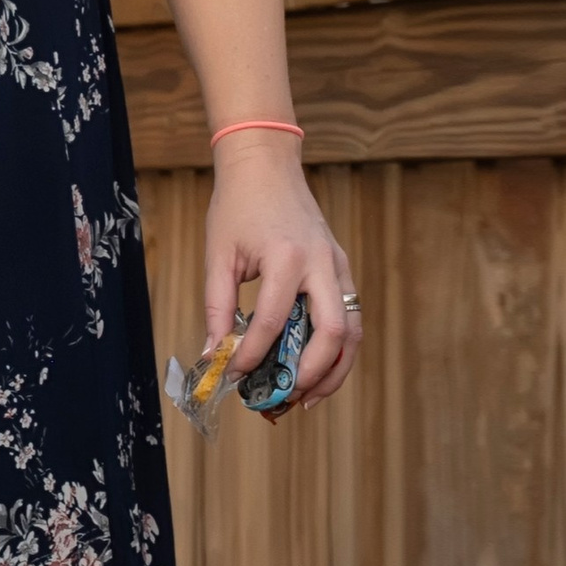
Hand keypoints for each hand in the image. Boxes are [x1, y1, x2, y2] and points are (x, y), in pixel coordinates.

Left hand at [205, 138, 361, 406]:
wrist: (266, 166)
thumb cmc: (237, 206)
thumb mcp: (218, 256)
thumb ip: (218, 308)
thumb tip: (212, 354)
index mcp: (287, 258)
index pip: (274, 321)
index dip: (254, 355)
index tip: (235, 376)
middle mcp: (321, 264)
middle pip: (331, 333)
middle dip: (312, 374)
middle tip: (287, 399)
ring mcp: (337, 266)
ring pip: (352, 330)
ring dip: (335, 369)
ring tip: (308, 397)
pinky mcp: (340, 268)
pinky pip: (349, 316)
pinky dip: (338, 348)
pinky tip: (317, 367)